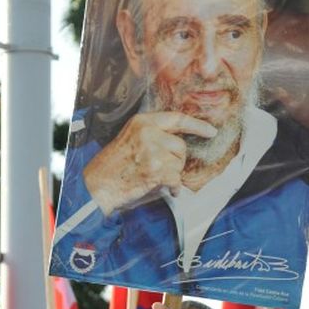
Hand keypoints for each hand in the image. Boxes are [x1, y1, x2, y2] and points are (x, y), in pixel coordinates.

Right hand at [83, 111, 216, 214]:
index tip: (211, 131)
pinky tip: (164, 189)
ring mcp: (153, 151)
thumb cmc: (113, 167)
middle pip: (180, 146)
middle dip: (176, 161)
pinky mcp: (156, 170)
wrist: (98, 185)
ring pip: (179, 164)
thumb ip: (153, 136)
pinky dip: (173, 188)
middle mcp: (149, 133)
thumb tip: (179, 146)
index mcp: (142, 122)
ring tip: (157, 179)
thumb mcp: (131, 139)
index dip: (197, 125)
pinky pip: (176, 179)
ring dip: (173, 176)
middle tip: (161, 170)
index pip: (177, 119)